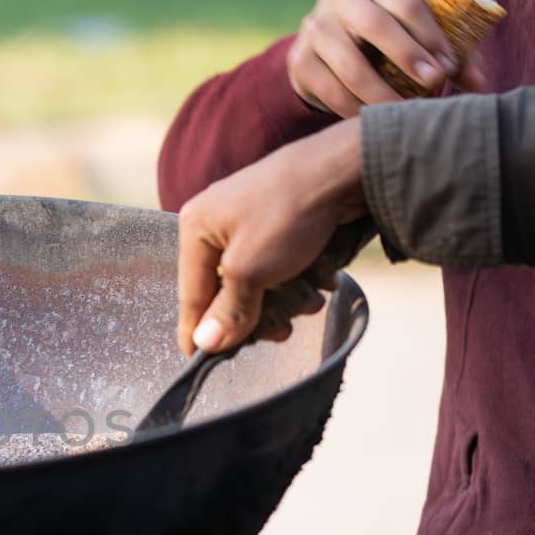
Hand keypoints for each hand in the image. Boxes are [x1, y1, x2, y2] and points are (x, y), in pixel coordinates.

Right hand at [177, 119, 369, 356]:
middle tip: (282, 332)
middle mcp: (215, 223)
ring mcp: (247, 221)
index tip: (200, 365)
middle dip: (256, 315)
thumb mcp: (251, 270)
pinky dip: (296, 279)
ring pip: (255, 280)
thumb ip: (228, 311)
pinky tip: (318, 282)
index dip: (197, 332)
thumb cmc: (288, 215)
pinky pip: (276, 264)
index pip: (190, 296)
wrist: (343, 170)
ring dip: (284, 299)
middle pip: (224, 291)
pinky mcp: (278, 221)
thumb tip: (205, 344)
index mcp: (196, 229)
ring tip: (310, 303)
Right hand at [288, 0, 485, 117]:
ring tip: (403, 113)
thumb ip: (445, 53)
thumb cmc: (381, 42)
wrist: (324, 50)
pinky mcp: (299, 61)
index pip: (405, 2)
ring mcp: (313, 29)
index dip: (430, 34)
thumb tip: (480, 84)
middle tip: (433, 84)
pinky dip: (354, 110)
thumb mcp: (411, 36)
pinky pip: (329, 91)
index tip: (450, 66)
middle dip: (407, 56)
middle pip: (374, 25)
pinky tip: (373, 122)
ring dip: (381, 92)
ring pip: (350, 64)